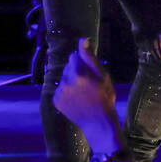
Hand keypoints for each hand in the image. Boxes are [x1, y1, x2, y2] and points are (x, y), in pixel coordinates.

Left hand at [53, 38, 120, 153]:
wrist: (98, 122)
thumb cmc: (104, 97)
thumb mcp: (103, 75)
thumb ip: (90, 57)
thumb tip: (83, 40)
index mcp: (78, 72)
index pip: (74, 56)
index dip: (84, 63)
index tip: (92, 74)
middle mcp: (65, 81)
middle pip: (68, 66)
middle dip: (76, 71)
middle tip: (89, 85)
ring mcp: (59, 91)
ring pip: (63, 78)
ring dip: (71, 82)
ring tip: (83, 93)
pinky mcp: (55, 100)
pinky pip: (60, 89)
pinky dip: (67, 92)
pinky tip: (76, 100)